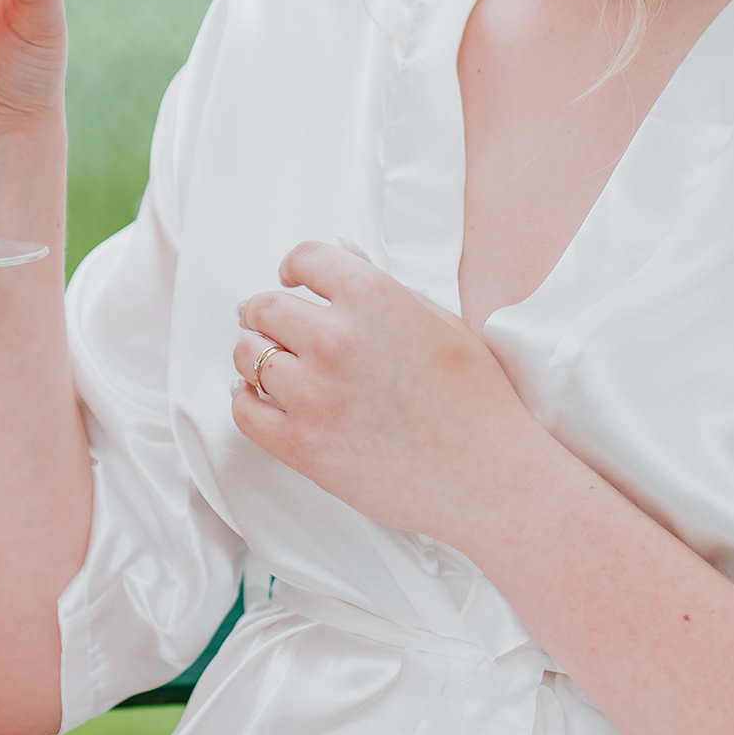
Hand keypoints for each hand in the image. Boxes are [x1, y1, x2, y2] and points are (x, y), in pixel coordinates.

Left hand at [229, 241, 550, 558]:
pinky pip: (244, 410)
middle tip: (271, 325)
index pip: (305, 258)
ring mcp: (313, 392)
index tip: (291, 279)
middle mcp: (335, 337)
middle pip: (265, 308)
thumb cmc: (477, 402)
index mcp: (372, 297)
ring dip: (256, 357)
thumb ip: (385, 291)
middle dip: (266, 314)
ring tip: (273, 367)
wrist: (489, 476)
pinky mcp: (301, 443)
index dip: (293, 268)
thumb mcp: (441, 322)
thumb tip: (344, 264)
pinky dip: (247, 401)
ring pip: (248, 356)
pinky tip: (262, 401)